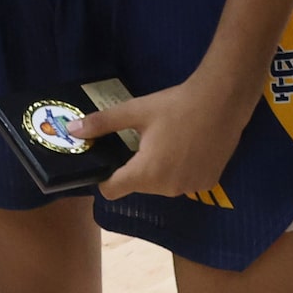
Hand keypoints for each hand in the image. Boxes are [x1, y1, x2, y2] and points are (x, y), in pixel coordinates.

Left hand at [83, 72, 258, 200]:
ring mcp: (190, 189)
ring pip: (160, 185)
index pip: (112, 191)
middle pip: (137, 186)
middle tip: (141, 140)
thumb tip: (71, 130)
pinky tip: (185, 147)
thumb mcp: (135, 111)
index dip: (104, 178)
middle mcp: (167, 189)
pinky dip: (178, 170)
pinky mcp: (207, 183)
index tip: (107, 159)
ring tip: (164, 141)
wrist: (221, 102)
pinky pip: (182, 183)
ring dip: (157, 169)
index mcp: (146, 173)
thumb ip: (102, 124)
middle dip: (134, 167)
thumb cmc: (175, 106)